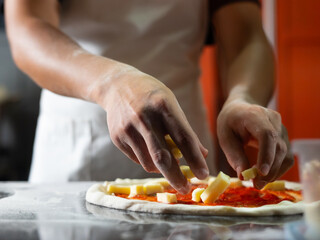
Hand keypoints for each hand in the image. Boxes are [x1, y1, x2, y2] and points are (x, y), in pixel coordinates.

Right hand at [102, 68, 208, 193]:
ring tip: (168, 163)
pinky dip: (148, 161)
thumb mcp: (171, 104)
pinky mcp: (117, 137)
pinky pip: (137, 159)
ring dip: (162, 169)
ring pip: (149, 163)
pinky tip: (149, 149)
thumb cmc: (151, 96)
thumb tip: (202, 154)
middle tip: (186, 189)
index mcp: (163, 106)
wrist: (117, 86)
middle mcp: (144, 118)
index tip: (204, 175)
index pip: (183, 138)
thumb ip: (185, 130)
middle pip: (163, 157)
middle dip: (177, 177)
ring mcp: (128, 128)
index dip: (195, 159)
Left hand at [217, 100, 293, 188]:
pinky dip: (278, 169)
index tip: (261, 172)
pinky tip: (265, 176)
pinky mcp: (284, 137)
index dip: (266, 154)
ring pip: (286, 154)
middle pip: (278, 147)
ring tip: (259, 183)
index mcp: (255, 115)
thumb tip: (243, 176)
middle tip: (256, 185)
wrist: (240, 109)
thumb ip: (234, 155)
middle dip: (269, 170)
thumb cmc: (230, 123)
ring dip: (275, 172)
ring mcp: (282, 128)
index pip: (267, 134)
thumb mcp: (225, 137)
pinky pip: (286, 156)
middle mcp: (273, 120)